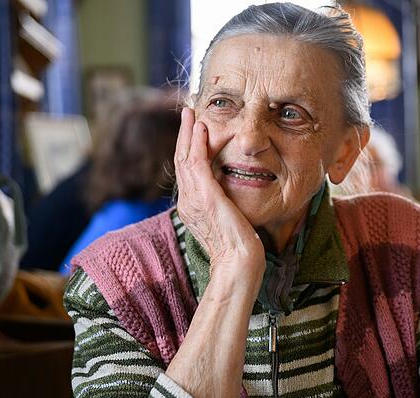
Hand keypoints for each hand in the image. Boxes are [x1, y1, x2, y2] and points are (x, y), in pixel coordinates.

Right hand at [174, 108, 264, 278]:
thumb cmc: (240, 247)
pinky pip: (196, 162)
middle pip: (180, 160)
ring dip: (187, 133)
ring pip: (184, 157)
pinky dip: (196, 143)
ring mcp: (192, 199)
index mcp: (191, 208)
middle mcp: (187, 202)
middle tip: (186, 113)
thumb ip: (224, 204)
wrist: (239, 262)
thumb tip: (230, 195)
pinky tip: (201, 128)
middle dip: (183, 135)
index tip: (193, 133)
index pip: (186, 173)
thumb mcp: (228, 220)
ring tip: (190, 113)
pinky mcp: (204, 196)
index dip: (187, 150)